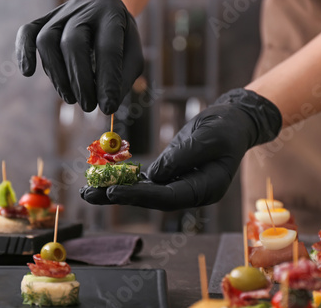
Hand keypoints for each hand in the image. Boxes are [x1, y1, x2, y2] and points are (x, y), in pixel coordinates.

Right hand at [16, 0, 143, 113]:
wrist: (104, 10)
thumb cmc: (120, 39)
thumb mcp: (132, 55)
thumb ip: (123, 78)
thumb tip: (108, 104)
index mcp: (111, 14)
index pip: (107, 49)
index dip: (107, 81)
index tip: (108, 107)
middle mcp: (84, 8)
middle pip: (72, 43)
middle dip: (80, 81)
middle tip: (88, 106)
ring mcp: (60, 12)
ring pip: (47, 41)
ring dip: (57, 76)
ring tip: (70, 99)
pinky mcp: (44, 19)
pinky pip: (27, 32)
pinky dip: (24, 52)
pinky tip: (28, 72)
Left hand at [80, 89, 281, 210]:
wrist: (233, 121)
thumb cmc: (226, 128)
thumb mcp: (207, 139)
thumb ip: (181, 158)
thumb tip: (152, 176)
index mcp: (205, 190)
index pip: (168, 198)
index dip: (139, 195)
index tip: (112, 191)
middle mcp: (190, 192)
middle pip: (151, 199)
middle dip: (120, 196)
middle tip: (89, 195)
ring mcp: (180, 184)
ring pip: (145, 191)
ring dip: (117, 190)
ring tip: (88, 190)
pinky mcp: (171, 173)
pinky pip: (146, 180)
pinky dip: (126, 178)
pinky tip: (104, 177)